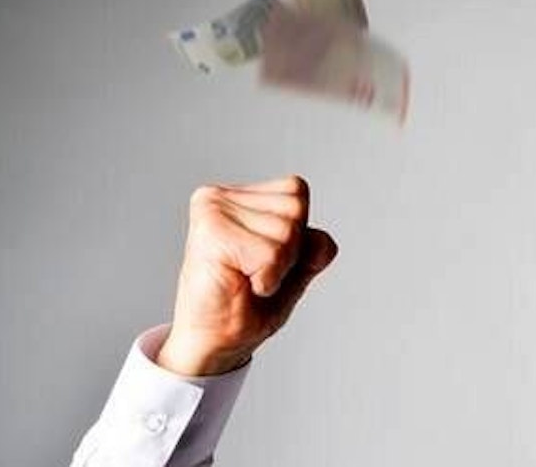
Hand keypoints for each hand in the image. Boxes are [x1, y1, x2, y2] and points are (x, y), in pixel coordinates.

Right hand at [156, 176, 338, 376]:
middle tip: (253, 274)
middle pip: (296, 208)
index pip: (296, 191)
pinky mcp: (212, 233)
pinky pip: (272, 253)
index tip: (262, 261)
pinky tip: (240, 285)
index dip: (297, 235)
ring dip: (277, 268)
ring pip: (287, 231)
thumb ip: (314, 249)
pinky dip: (267, 279)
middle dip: (290, 251)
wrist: (213, 344)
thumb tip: (323, 242)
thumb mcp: (294, 272)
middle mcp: (218, 197)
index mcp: (235, 197)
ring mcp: (212, 211)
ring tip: (245, 280)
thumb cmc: (245, 307)